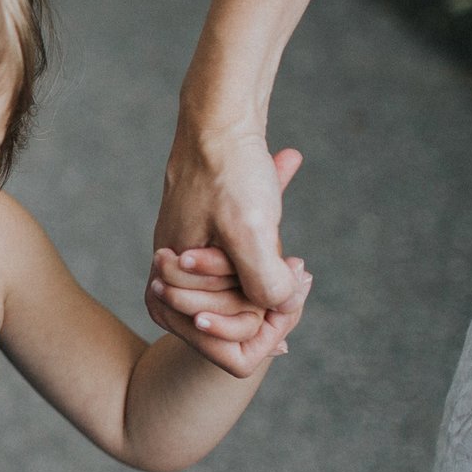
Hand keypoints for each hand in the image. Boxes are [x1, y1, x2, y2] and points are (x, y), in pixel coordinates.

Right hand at [150, 136, 304, 371]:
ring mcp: (187, 267)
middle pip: (235, 329)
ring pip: (242, 303)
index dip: (269, 329)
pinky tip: (292, 257)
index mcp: (174, 290)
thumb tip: (280, 310)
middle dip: (272, 305)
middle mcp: (173, 285)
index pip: (229, 351)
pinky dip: (269, 261)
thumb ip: (263, 285)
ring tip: (293, 256)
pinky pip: (240, 274)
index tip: (292, 286)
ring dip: (272, 283)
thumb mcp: (251, 231)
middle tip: (298, 268)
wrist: (218, 120)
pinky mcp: (203, 246)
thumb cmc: (230, 173)